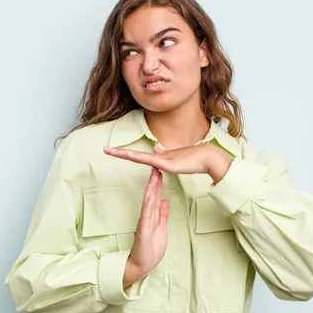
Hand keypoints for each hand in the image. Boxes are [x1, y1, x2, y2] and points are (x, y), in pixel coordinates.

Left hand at [104, 143, 233, 183]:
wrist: (208, 157)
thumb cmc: (195, 159)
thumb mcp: (176, 159)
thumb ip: (165, 155)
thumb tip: (154, 149)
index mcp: (160, 157)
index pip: (139, 156)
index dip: (127, 154)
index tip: (115, 151)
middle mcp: (159, 156)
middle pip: (134, 155)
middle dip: (119, 152)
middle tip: (105, 150)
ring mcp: (162, 159)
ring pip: (138, 156)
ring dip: (123, 154)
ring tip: (109, 152)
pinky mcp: (166, 164)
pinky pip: (148, 160)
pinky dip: (137, 157)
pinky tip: (128, 155)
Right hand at [123, 166, 169, 287]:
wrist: (142, 265)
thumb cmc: (151, 249)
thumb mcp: (161, 229)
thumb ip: (162, 215)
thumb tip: (165, 201)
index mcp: (152, 216)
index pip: (155, 196)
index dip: (158, 184)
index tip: (161, 171)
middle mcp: (147, 216)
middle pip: (152, 195)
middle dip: (155, 180)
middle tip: (156, 164)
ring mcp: (144, 221)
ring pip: (148, 200)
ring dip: (152, 187)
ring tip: (154, 174)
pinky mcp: (143, 228)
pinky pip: (146, 213)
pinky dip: (148, 202)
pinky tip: (150, 193)